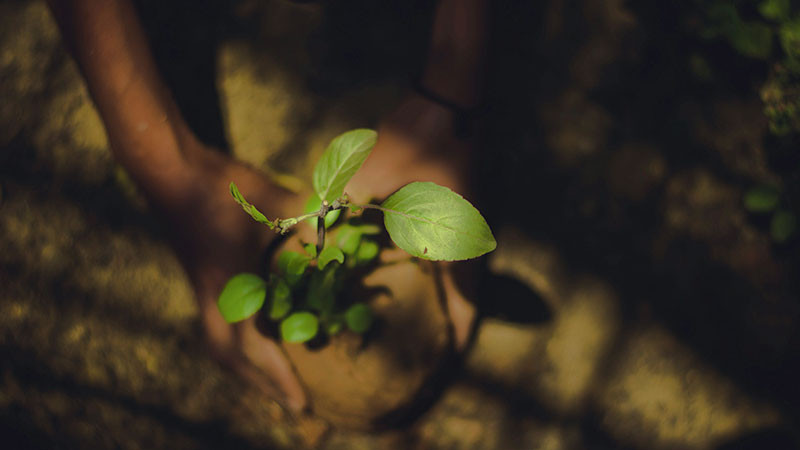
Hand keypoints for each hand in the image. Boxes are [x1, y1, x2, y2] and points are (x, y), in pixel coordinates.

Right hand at [158, 145, 308, 411]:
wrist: (171, 170)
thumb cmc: (223, 187)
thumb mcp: (276, 200)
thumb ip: (314, 215)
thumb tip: (352, 220)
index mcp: (232, 287)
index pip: (255, 347)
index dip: (278, 378)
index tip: (301, 405)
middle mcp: (214, 297)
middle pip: (230, 357)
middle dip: (259, 383)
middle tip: (288, 403)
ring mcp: (203, 288)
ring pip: (217, 342)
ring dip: (244, 366)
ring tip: (269, 377)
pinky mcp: (199, 276)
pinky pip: (215, 324)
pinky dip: (236, 340)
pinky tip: (255, 332)